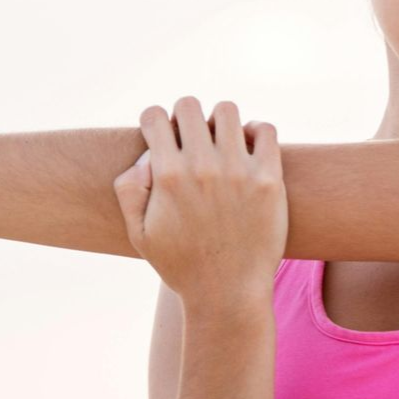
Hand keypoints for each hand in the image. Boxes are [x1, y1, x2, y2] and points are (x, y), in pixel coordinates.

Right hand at [113, 96, 287, 308]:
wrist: (227, 293)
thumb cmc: (181, 264)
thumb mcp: (139, 233)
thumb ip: (129, 190)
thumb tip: (146, 156)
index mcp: (167, 176)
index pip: (155, 116)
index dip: (155, 123)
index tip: (163, 138)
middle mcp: (202, 167)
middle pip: (189, 105)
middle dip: (184, 117)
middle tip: (191, 141)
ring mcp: (238, 171)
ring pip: (227, 110)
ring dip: (220, 121)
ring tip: (221, 142)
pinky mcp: (269, 179)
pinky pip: (266, 129)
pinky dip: (256, 131)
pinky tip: (249, 148)